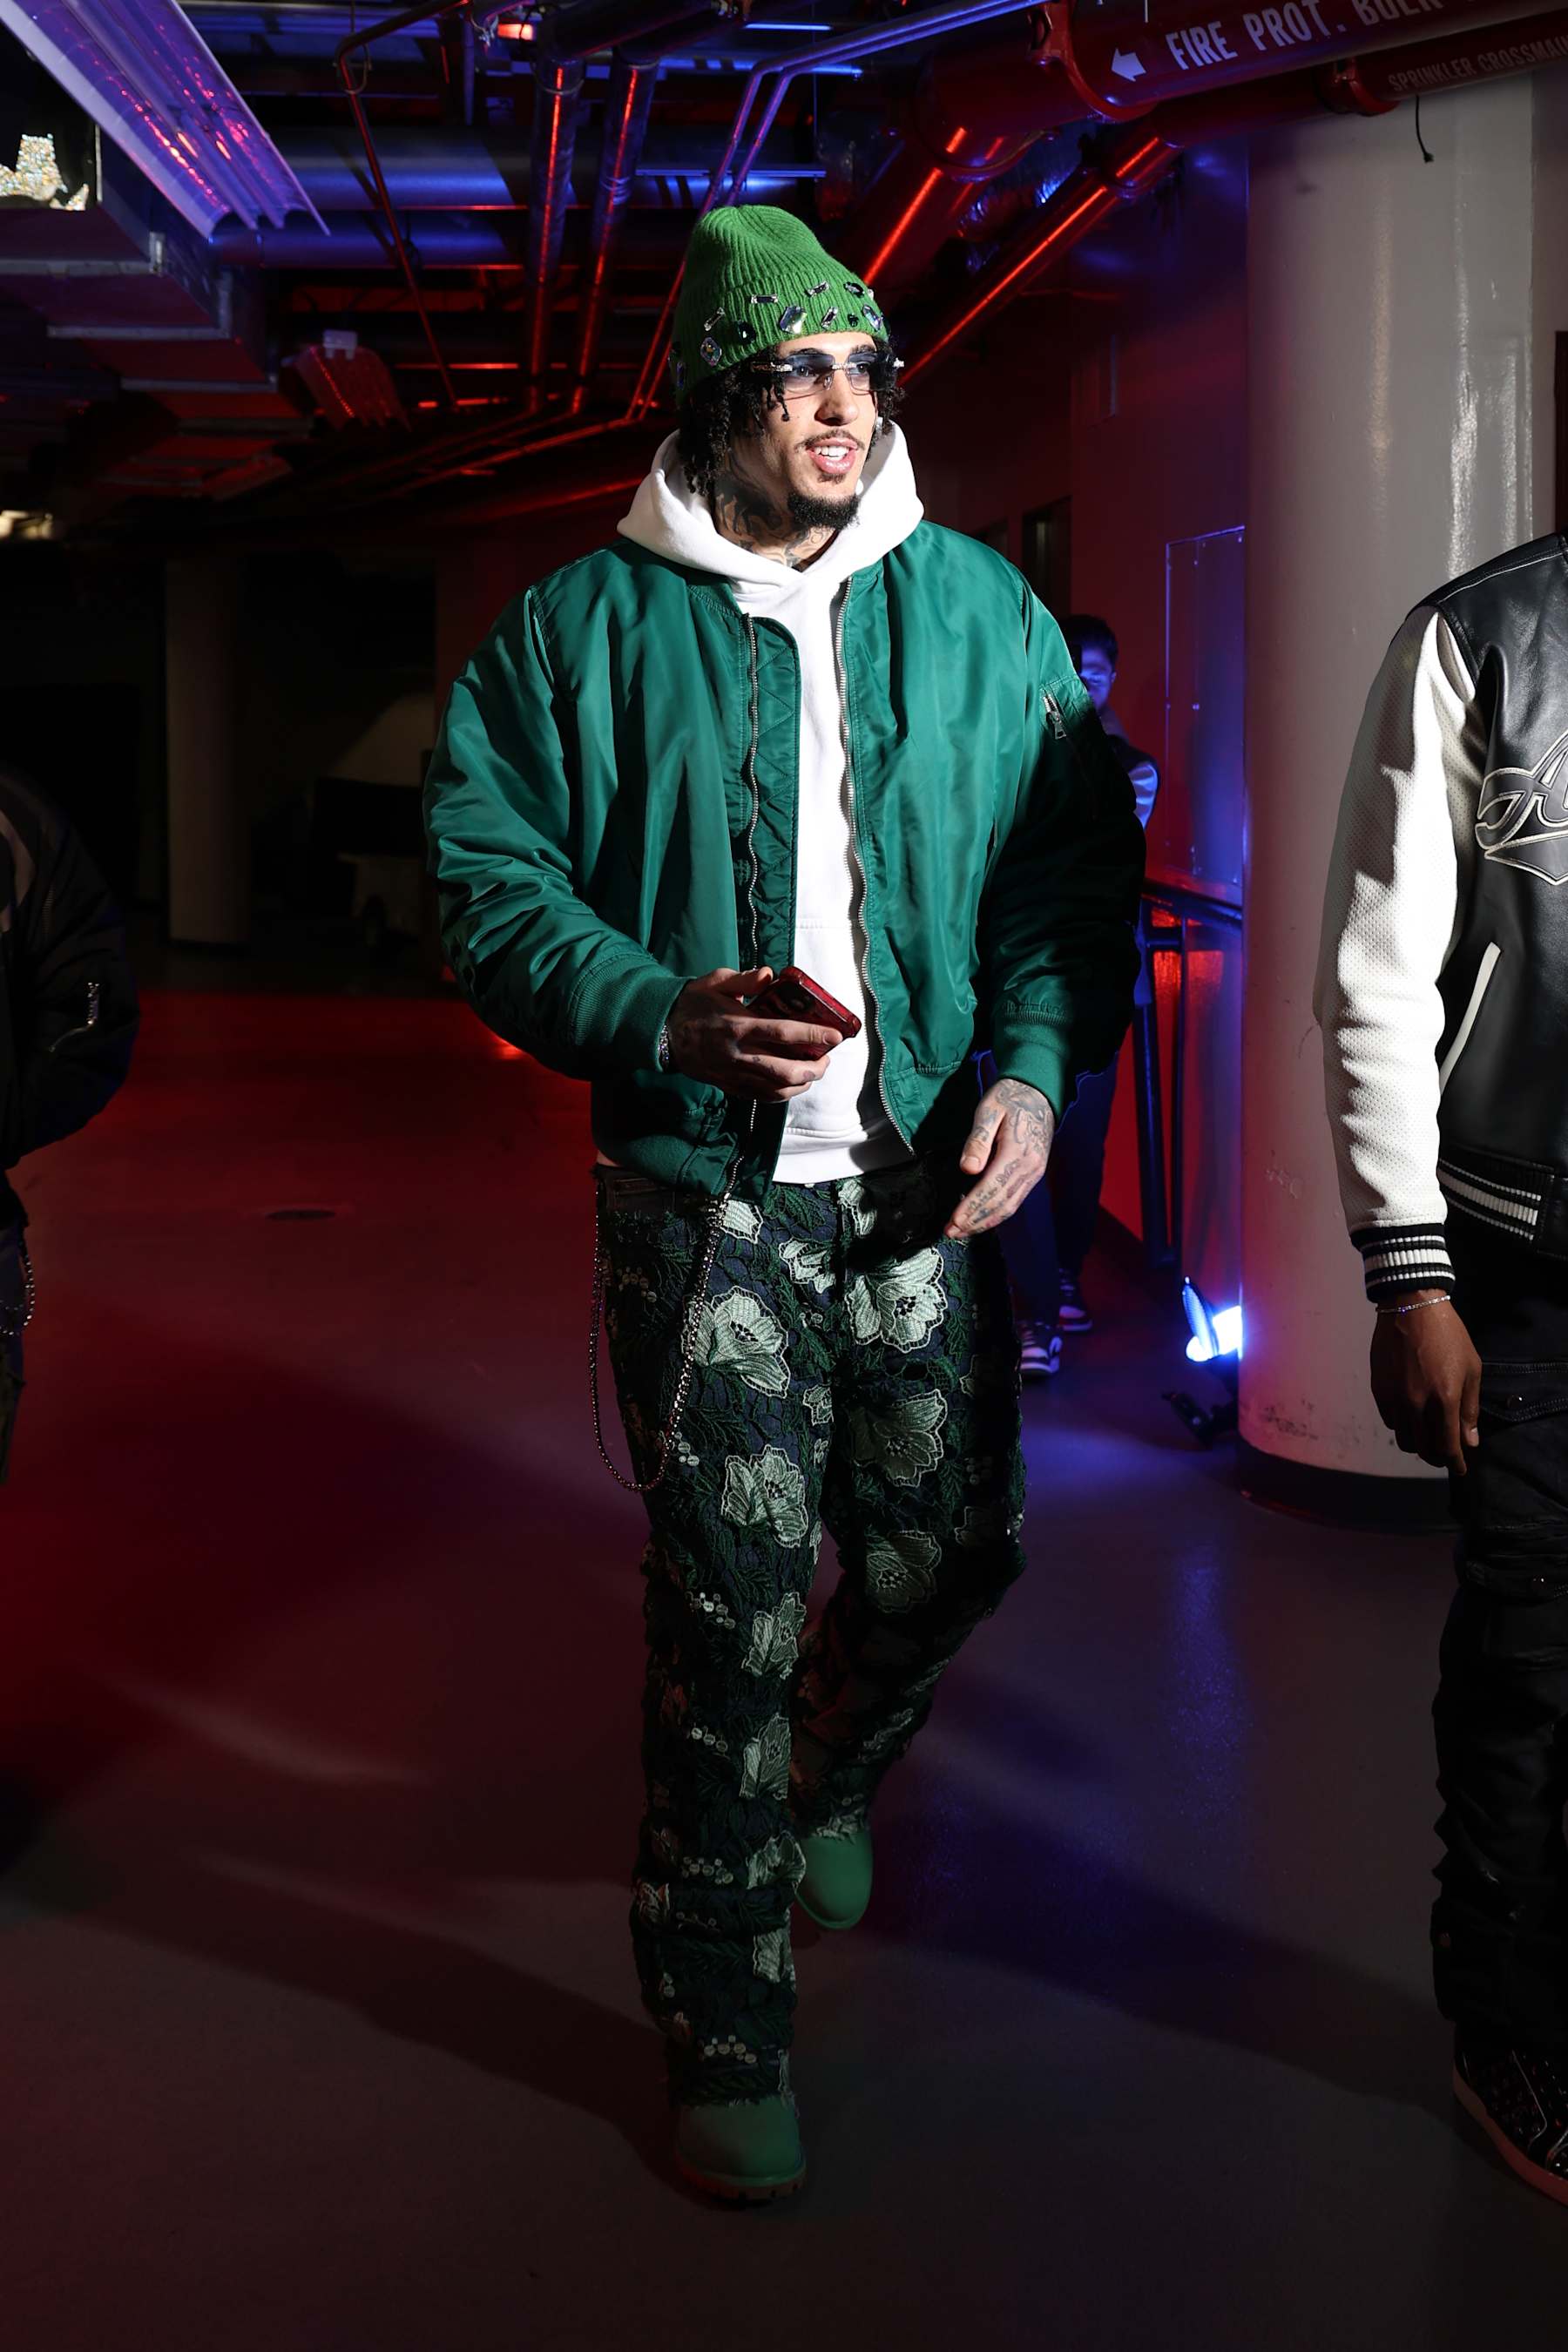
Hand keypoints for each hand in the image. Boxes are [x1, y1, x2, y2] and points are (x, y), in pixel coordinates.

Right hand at [666, 966, 837, 1102]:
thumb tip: (770, 975)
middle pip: (785, 1070)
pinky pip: (761, 1097)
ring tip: (813, 1072)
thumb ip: (744, 979)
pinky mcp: (728, 1085)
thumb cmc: (692, 1004)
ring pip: (776, 1089)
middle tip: (826, 1059)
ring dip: (801, 1084)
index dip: (813, 1035)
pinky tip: (792, 1084)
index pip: (784, 1033)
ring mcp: (733, 1073)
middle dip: (814, 1068)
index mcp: (738, 1026)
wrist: (662, 1033)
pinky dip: (782, 1094)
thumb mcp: (715, 982)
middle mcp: (738, 1054)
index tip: (835, 1036)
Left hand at [945, 1077, 1054, 1238]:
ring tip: (962, 1231)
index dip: (971, 1208)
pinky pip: (1015, 1200)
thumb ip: (978, 1140)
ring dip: (985, 1222)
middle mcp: (1030, 1167)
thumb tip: (968, 1168)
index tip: (953, 1221)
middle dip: (975, 1221)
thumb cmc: (1011, 1098)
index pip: (991, 1188)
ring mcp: (1034, 1173)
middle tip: (951, 1232)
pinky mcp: (1033, 1174)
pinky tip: (982, 1218)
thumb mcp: (989, 1110)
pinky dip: (997, 1214)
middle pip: (1000, 1204)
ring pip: (1009, 1207)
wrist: (1039, 1093)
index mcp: (1017, 1152)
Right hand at [1369, 1292, 1481, 1472]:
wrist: (1411, 1307)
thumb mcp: (1471, 1369)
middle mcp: (1416, 1403)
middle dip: (1437, 1456)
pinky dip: (1402, 1425)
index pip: (1448, 1446)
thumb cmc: (1449, 1336)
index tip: (1460, 1469)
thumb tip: (1469, 1441)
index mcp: (1444, 1398)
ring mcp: (1394, 1397)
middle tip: (1444, 1454)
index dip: (1455, 1463)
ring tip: (1427, 1437)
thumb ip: (1469, 1408)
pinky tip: (1411, 1416)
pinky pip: (1390, 1421)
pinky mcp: (1378, 1390)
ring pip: (1404, 1438)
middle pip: (1423, 1448)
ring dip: (1418, 1443)